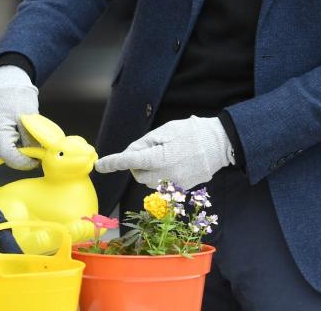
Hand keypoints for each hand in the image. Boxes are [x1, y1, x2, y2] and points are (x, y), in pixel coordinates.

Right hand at [0, 66, 39, 170]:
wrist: (5, 78)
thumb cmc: (18, 94)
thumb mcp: (30, 116)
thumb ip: (32, 138)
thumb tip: (38, 156)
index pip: (8, 156)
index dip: (23, 162)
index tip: (36, 160)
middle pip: (6, 152)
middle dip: (22, 150)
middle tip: (35, 142)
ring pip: (4, 146)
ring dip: (16, 142)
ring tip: (23, 126)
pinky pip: (0, 139)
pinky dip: (10, 136)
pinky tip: (14, 124)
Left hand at [95, 116, 233, 189]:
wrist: (220, 144)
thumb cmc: (192, 132)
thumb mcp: (166, 130)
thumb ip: (145, 142)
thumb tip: (131, 153)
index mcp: (158, 157)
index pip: (129, 161)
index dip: (113, 162)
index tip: (100, 165)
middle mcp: (164, 175)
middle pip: (137, 174)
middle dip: (136, 164)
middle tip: (150, 149)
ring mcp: (173, 184)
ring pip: (149, 181)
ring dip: (149, 170)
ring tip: (166, 154)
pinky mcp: (181, 189)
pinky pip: (163, 183)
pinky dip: (161, 175)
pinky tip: (175, 162)